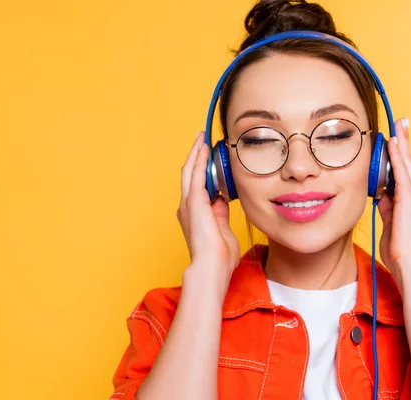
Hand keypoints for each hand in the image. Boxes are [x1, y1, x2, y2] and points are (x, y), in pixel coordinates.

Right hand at [177, 132, 240, 281]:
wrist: (212, 266)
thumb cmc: (219, 257)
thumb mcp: (222, 230)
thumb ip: (221, 214)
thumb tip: (222, 201)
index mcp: (195, 215)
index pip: (199, 188)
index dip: (204, 172)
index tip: (210, 160)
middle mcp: (188, 207)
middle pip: (190, 175)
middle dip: (195, 156)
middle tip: (201, 140)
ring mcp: (189, 203)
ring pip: (190, 170)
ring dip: (195, 153)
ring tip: (200, 138)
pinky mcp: (193, 200)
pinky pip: (196, 174)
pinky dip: (199, 159)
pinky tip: (203, 147)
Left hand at [377, 118, 410, 287]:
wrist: (410, 264)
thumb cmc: (400, 249)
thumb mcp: (390, 223)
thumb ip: (387, 207)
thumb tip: (381, 195)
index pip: (405, 171)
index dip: (400, 154)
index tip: (396, 138)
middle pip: (408, 162)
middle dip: (404, 141)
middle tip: (402, 121)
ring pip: (407, 163)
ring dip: (402, 143)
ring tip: (399, 124)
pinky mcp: (409, 199)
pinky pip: (402, 172)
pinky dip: (397, 156)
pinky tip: (393, 143)